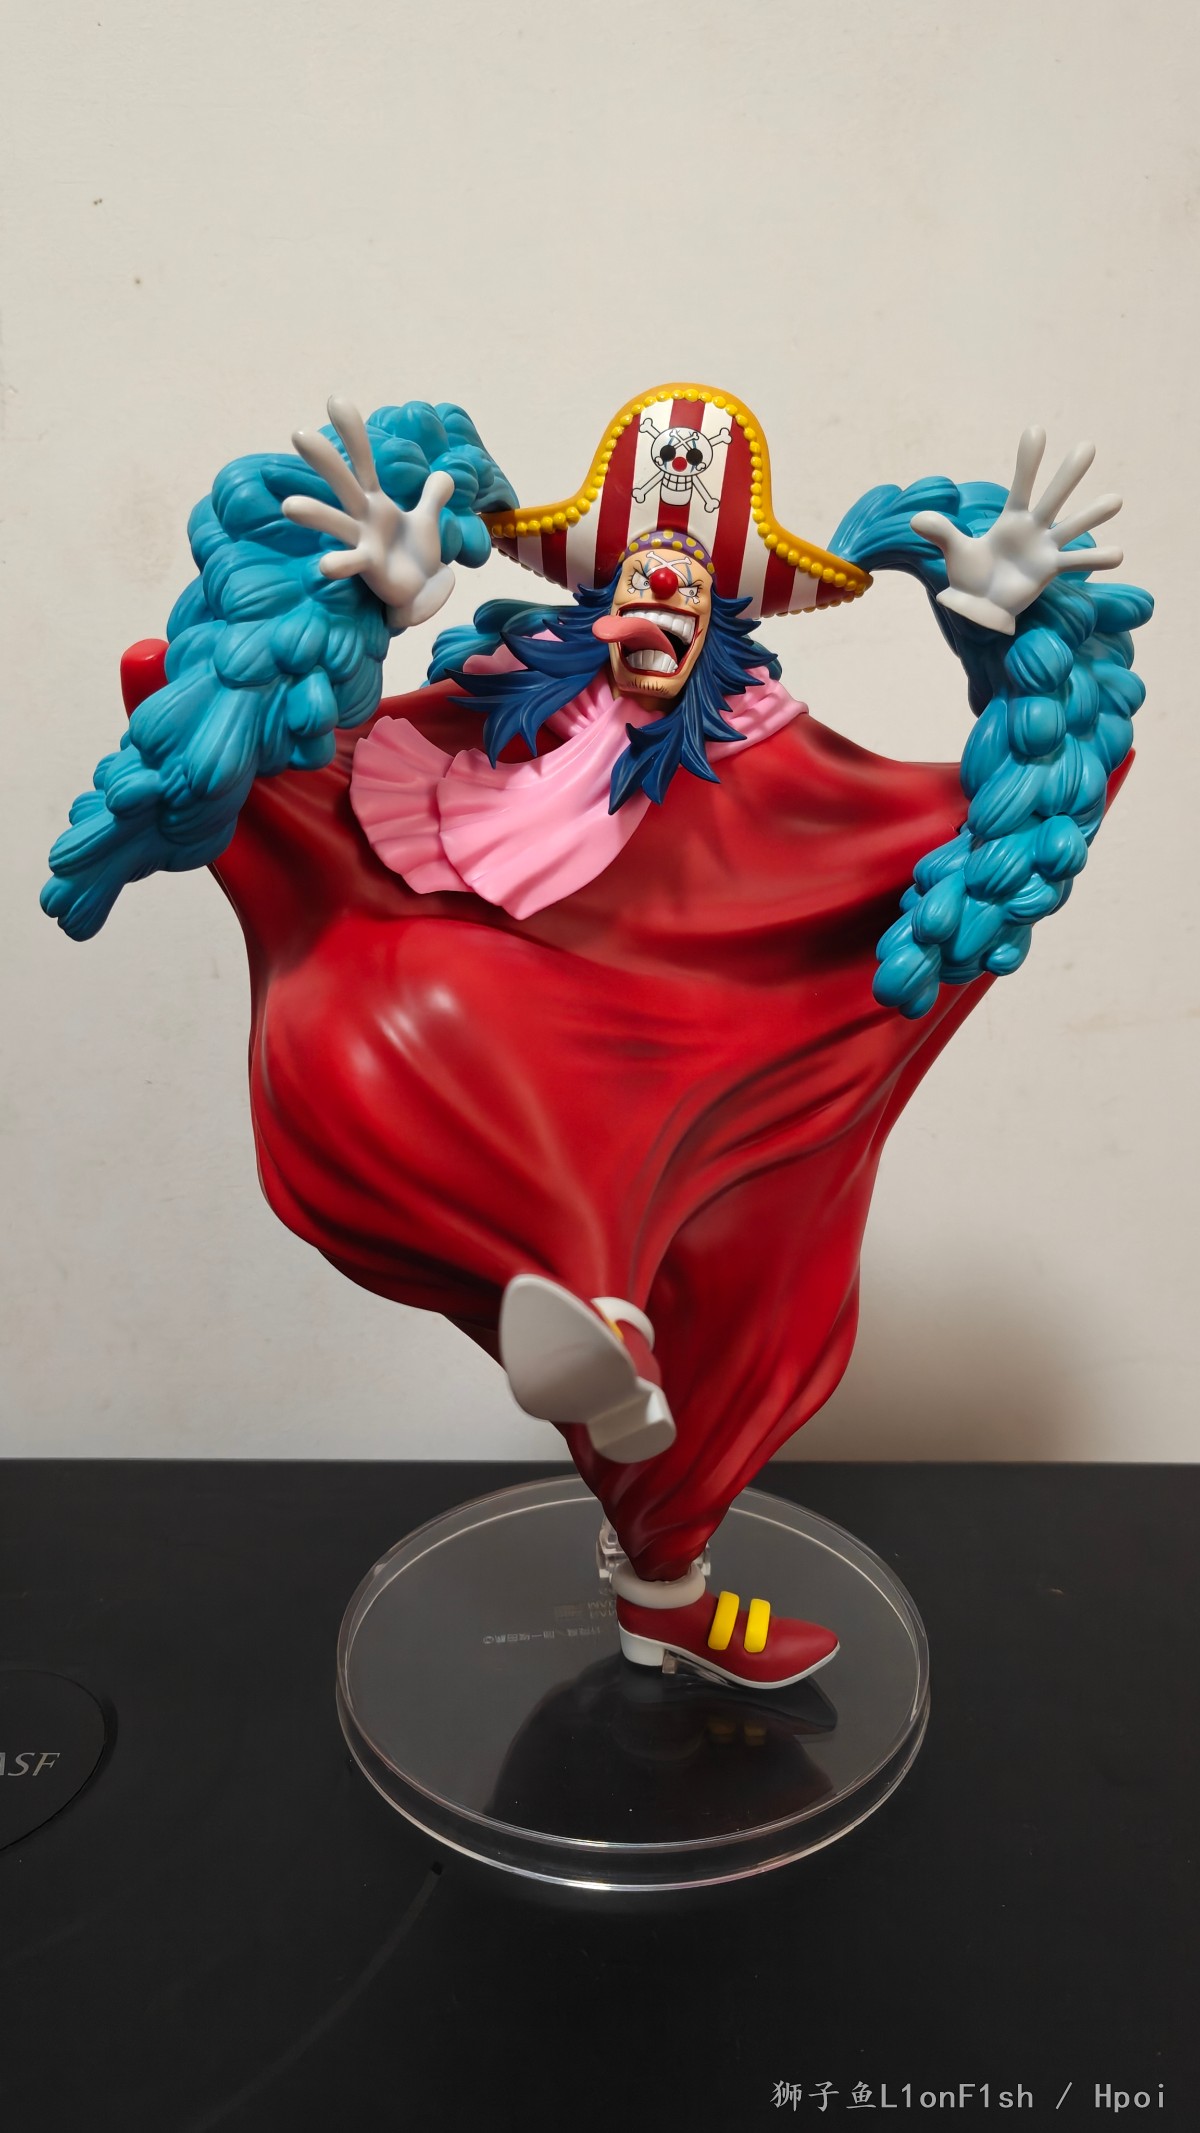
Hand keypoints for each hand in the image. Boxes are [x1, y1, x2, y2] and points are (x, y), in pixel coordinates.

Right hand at [281, 395, 454, 628]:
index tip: (336, 400)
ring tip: (290, 507)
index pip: (362, 461)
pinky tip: (324, 566)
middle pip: (343, 482)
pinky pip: (351, 564)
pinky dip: (339, 565)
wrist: (418, 593)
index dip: (352, 433)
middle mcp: (362, 517)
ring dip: (315, 515)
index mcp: (375, 501)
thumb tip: (446, 473)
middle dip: (324, 460)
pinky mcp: (366, 567)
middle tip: (299, 434)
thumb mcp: (426, 521)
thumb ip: (432, 496)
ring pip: (335, 522)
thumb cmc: (413, 556)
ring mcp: (361, 542)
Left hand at [910, 427, 1123, 634]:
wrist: (980, 608)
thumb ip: (942, 532)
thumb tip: (916, 519)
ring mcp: (1046, 549)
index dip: (1027, 460)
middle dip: (1069, 474)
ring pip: (1073, 526)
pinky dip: (1096, 559)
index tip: (1036, 430)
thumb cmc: (970, 576)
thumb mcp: (955, 552)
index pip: (1021, 485)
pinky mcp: (1052, 571)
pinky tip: (1118, 553)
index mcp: (1010, 519)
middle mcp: (1033, 528)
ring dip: (1093, 514)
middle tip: (1088, 447)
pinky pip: (1077, 563)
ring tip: (1116, 499)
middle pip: (1053, 496)